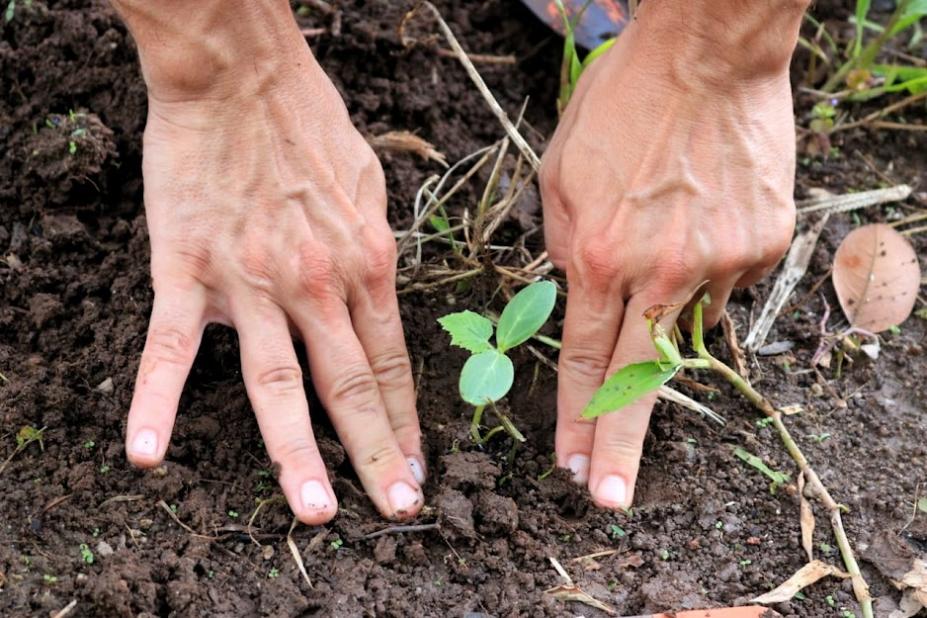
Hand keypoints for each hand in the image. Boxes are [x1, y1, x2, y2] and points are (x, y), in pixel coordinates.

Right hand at [120, 9, 424, 522]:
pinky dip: (155, 401)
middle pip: (350, 387)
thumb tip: (383, 286)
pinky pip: (172, 347)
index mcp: (368, 264)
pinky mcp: (188, 270)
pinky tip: (147, 453)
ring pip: (278, 385)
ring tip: (313, 511)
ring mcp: (253, 284)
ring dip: (295, 454)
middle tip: (396, 510)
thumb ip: (377, 247)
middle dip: (376, 455)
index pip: (390, 364)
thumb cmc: (308, 121)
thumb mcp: (370, 183)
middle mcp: (318, 285)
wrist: (240, 73)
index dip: (405, 423)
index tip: (416, 469)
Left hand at [540, 0, 804, 507]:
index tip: (573, 468)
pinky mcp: (763, 245)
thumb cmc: (620, 106)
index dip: (576, 421)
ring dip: (670, 302)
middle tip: (610, 498)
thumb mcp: (559, 175)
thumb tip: (576, 292)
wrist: (707, 55)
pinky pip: (727, 279)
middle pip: (639, 380)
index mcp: (599, 259)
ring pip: (689, 319)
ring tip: (664, 238)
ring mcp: (720, 263)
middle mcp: (661, 274)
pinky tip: (698, 218)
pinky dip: (706, 264)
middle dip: (621, 447)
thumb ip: (563, 247)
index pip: (585, 362)